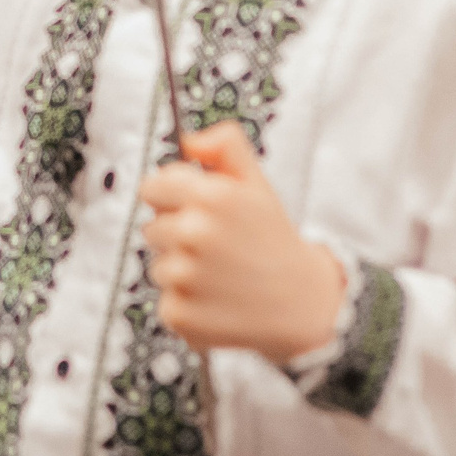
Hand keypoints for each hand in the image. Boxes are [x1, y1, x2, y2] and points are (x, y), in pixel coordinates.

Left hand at [140, 121, 345, 363]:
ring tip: (222, 276)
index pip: (152, 187)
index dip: (171, 198)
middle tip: (217, 247)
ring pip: (159, 266)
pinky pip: (166, 302)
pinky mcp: (180, 314)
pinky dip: (188, 305)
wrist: (302, 305)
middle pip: (152, 228)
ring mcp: (185, 276)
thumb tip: (187, 141)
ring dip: (183, 272)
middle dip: (178, 235)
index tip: (192, 210)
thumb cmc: (274, 241)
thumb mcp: (258, 184)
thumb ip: (226, 146)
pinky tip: (219, 303)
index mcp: (210, 196)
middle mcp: (194, 233)